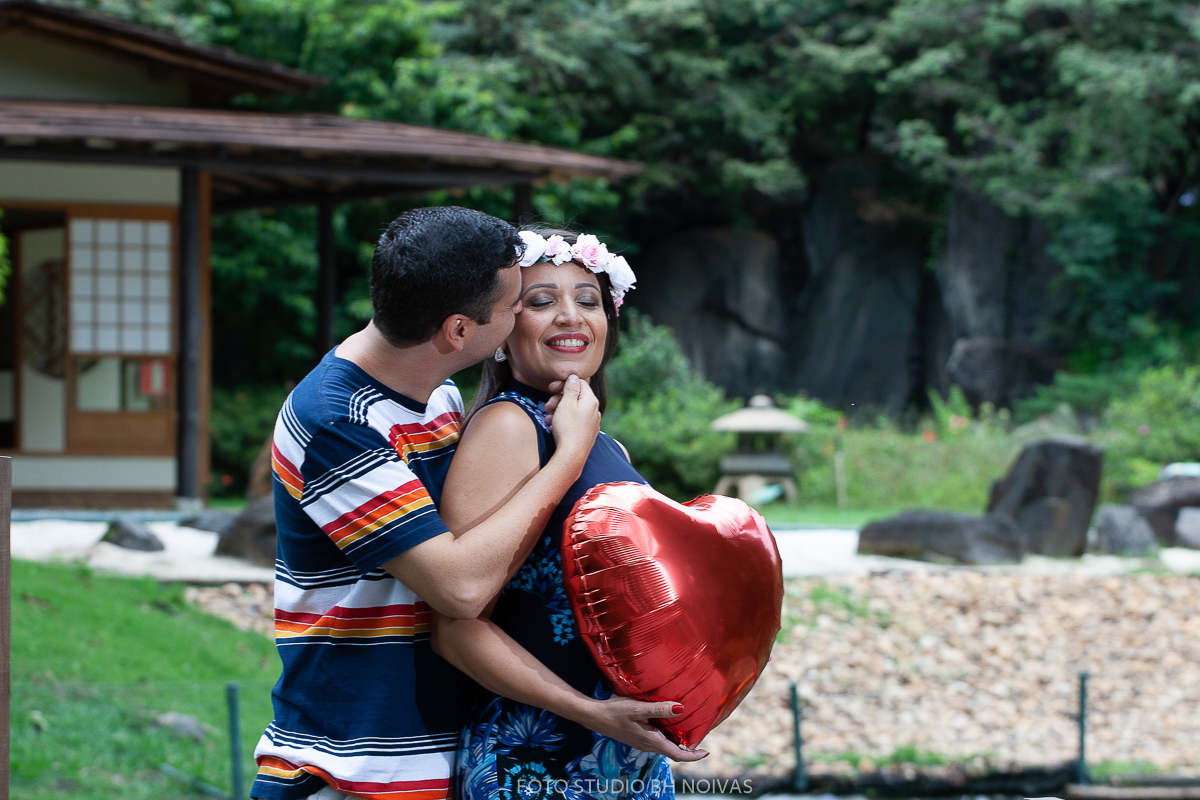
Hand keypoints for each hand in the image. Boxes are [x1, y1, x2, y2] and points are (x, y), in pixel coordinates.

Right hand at [544, 375, 599, 459]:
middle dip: (558, 400)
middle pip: (575, 397)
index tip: (551, 388)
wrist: (572, 456)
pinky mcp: (586, 434)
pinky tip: (554, 427)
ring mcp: (591, 423)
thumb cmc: (568, 429)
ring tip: (548, 420)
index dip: (563, 383)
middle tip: (547, 406)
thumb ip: (570, 389)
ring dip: (558, 412)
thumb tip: (574, 377)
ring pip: (572, 411)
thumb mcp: (566, 404)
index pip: (579, 383)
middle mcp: (594, 411)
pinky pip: (574, 422)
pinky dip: (563, 422)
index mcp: (591, 401)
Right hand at [582, 698, 708, 762]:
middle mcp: (647, 745)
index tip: (706, 752)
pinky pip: (657, 741)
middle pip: (673, 752)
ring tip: (689, 731)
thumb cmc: (615, 712)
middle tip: (701, 739)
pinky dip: (667, 737)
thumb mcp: (638, 708)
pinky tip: (668, 725)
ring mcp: (641, 742)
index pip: (677, 754)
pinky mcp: (637, 737)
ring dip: (678, 743)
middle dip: (688, 749)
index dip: (693, 756)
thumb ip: (659, 709)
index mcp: (651, 741)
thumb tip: (680, 709)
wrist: (594, 716)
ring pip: (665, 746)